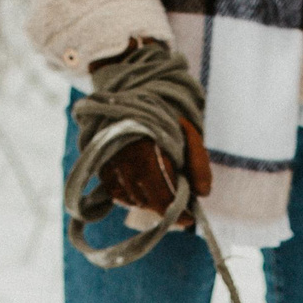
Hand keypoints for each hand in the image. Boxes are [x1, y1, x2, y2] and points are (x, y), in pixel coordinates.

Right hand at [78, 39, 211, 227]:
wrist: (128, 83)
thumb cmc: (164, 107)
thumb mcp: (189, 128)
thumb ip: (198, 160)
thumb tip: (203, 194)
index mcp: (148, 145)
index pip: (163, 192)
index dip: (177, 210)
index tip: (189, 220)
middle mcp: (124, 155)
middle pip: (146, 199)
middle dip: (164, 207)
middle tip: (178, 210)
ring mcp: (109, 159)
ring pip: (130, 198)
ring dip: (147, 201)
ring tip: (160, 192)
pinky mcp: (99, 162)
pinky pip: (115, 191)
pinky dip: (130, 195)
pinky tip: (142, 186)